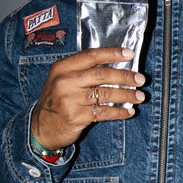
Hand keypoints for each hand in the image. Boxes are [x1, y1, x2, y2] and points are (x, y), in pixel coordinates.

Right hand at [31, 47, 146, 149]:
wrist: (41, 128)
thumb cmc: (57, 102)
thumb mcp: (61, 80)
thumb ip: (81, 72)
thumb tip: (116, 66)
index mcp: (62, 68)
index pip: (91, 56)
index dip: (112, 53)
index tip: (130, 54)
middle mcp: (65, 81)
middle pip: (102, 75)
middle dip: (125, 77)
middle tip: (140, 79)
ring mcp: (70, 100)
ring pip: (106, 94)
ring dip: (127, 95)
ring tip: (140, 96)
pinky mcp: (76, 117)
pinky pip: (104, 112)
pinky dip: (120, 112)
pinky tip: (129, 112)